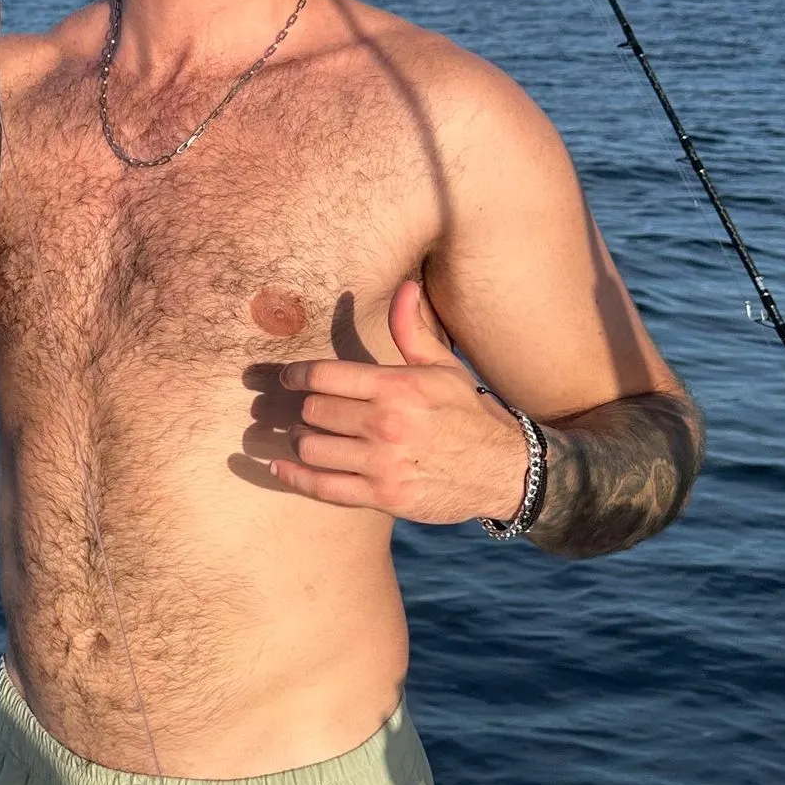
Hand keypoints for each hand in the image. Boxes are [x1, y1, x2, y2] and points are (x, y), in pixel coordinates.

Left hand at [265, 280, 530, 522]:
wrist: (505, 470)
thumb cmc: (469, 414)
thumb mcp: (444, 368)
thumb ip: (413, 331)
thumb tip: (404, 288)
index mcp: (397, 386)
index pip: (324, 375)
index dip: (296, 375)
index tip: (288, 378)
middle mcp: (386, 423)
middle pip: (313, 411)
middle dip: (303, 409)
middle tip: (303, 410)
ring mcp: (382, 463)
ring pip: (311, 447)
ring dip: (300, 440)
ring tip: (304, 435)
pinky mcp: (382, 496)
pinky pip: (322, 487)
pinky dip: (294, 477)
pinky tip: (279, 468)